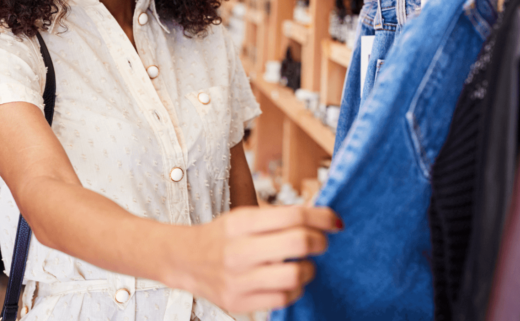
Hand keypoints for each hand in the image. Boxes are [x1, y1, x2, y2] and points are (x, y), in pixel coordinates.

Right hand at [178, 205, 341, 312]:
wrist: (185, 260)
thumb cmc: (224, 236)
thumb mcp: (244, 217)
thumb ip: (279, 218)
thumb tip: (322, 218)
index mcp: (241, 222)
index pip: (293, 215)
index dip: (322, 217)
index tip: (334, 222)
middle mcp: (238, 250)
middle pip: (299, 243)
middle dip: (320, 242)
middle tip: (321, 243)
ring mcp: (238, 280)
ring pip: (295, 275)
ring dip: (310, 269)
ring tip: (305, 265)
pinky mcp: (238, 303)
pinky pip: (283, 298)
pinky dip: (295, 289)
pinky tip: (290, 281)